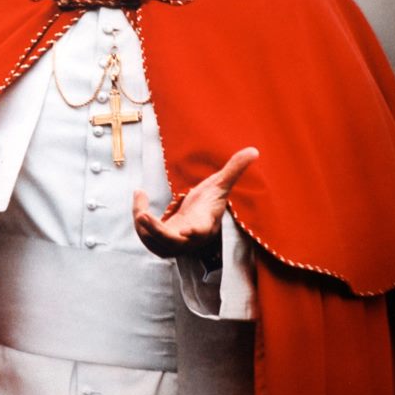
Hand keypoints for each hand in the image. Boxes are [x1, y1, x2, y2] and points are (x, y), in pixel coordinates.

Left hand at [133, 147, 258, 257]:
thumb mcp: (221, 184)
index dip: (194, 233)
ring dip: (142, 226)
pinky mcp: (162, 242)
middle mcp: (190, 239)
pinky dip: (139, 221)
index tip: (187, 231)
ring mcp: (175, 243)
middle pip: (172, 243)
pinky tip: (140, 199)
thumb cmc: (211, 200)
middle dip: (156, 231)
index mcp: (205, 224)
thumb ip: (234, 168)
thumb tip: (254, 150)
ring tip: (139, 198)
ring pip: (155, 244)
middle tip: (143, 214)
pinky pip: (147, 238)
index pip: (201, 232)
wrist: (201, 214)